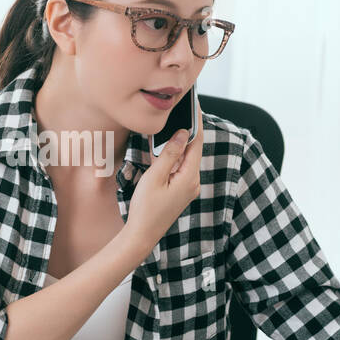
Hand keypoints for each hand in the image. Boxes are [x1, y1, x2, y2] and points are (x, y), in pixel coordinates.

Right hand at [125, 91, 202, 254]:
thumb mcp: (155, 177)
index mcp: (189, 177)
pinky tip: (168, 147)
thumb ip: (169, 154)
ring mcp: (187, 188)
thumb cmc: (146, 209)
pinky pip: (181, 167)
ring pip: (187, 158)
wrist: (142, 235)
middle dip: (189, 128)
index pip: (196, 142)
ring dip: (181, 141)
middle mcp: (193, 182)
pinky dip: (176, 155)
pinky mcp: (180, 191)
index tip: (194, 104)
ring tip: (176, 122)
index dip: (196, 121)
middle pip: (194, 148)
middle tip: (184, 108)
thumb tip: (182, 134)